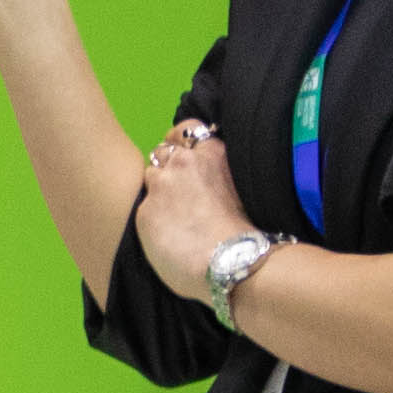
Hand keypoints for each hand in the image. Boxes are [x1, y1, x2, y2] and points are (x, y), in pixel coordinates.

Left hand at [136, 120, 253, 295]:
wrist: (233, 263)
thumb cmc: (249, 233)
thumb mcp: (242, 187)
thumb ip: (219, 174)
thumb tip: (211, 180)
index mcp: (212, 153)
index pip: (187, 129)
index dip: (183, 143)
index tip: (186, 158)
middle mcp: (182, 162)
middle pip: (164, 152)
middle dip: (169, 166)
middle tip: (179, 191)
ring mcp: (160, 186)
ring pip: (150, 176)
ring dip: (158, 190)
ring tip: (172, 213)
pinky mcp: (145, 211)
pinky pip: (143, 208)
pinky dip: (152, 217)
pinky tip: (166, 233)